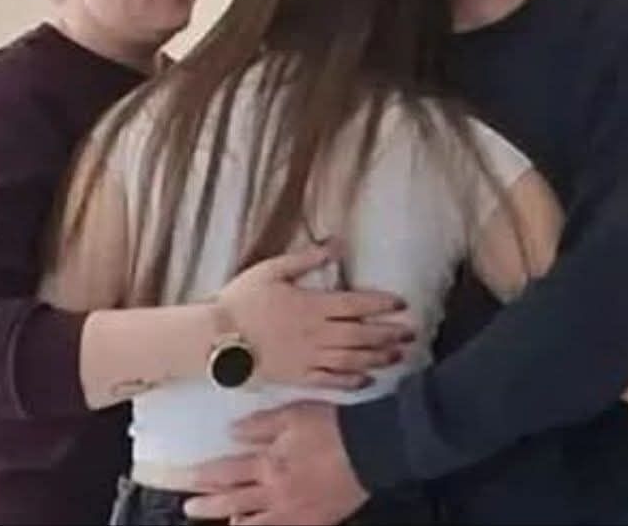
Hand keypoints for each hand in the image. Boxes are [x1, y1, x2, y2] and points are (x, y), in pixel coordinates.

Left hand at [184, 401, 367, 524]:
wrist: (370, 449)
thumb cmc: (332, 426)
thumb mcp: (293, 414)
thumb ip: (260, 425)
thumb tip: (232, 431)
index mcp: (270, 463)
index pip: (227, 472)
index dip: (203, 476)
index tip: (185, 477)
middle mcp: (276, 492)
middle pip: (233, 502)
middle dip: (208, 505)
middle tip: (189, 507)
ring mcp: (293, 511)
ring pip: (254, 523)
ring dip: (232, 520)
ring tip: (221, 521)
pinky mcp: (313, 521)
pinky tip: (252, 525)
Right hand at [217, 244, 413, 388]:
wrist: (216, 339)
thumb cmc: (241, 300)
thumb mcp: (272, 270)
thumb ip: (307, 258)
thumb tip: (337, 244)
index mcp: (312, 305)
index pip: (356, 304)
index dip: (382, 304)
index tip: (401, 305)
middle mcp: (317, 333)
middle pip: (362, 334)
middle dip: (390, 333)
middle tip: (412, 333)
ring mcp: (309, 358)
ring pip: (353, 359)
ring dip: (379, 357)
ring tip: (399, 356)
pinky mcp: (298, 378)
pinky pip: (331, 382)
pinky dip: (352, 382)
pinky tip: (368, 381)